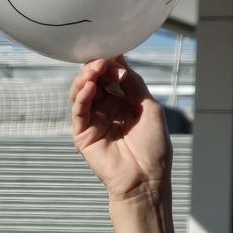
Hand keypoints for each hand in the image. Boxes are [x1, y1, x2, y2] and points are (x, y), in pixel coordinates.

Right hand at [71, 58, 170, 204]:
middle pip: (96, 83)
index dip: (112, 66)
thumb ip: (135, 86)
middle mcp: (108, 111)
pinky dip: (82, 96)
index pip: (113, 79)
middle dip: (97, 70)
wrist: (146, 179)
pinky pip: (79, 111)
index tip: (113, 54)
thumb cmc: (153, 149)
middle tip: (101, 61)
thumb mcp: (149, 109)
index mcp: (124, 105)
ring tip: (94, 69)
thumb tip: (121, 64)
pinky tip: (89, 86)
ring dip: (86, 79)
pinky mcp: (82, 135)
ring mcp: (94, 122)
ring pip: (83, 94)